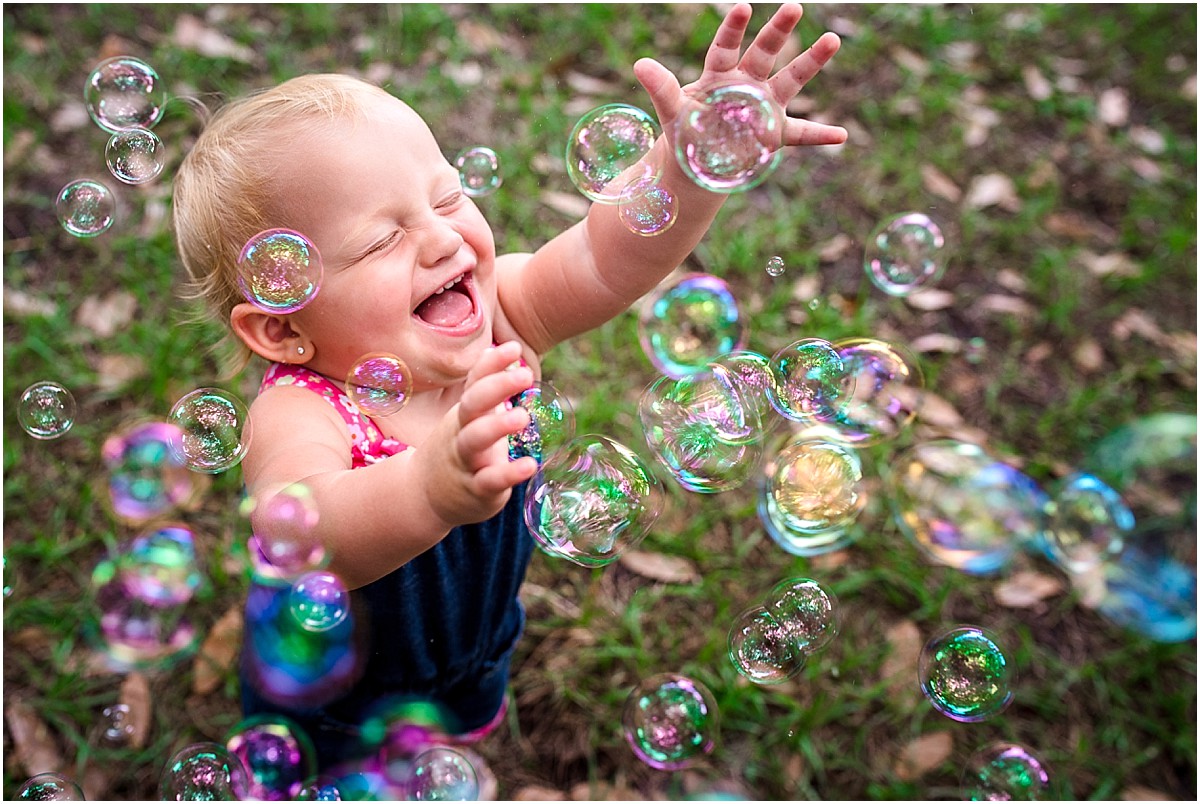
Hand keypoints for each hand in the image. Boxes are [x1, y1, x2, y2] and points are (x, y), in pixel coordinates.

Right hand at [419, 341, 538, 527]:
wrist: (423, 496)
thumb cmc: (459, 448)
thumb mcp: (471, 417)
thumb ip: (490, 387)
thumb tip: (508, 351)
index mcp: (465, 412)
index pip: (475, 382)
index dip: (492, 364)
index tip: (514, 347)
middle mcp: (461, 432)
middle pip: (472, 404)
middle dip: (496, 386)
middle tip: (525, 374)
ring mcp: (465, 461)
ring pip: (474, 440)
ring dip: (497, 426)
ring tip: (522, 417)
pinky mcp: (475, 489)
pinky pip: (489, 480)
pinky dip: (508, 473)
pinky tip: (530, 465)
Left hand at [634, 3, 846, 149]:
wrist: (696, 162)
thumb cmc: (684, 131)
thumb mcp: (671, 110)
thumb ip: (661, 87)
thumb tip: (640, 63)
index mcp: (719, 74)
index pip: (726, 46)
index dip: (733, 27)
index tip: (742, 7)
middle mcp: (746, 83)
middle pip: (764, 52)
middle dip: (778, 30)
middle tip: (793, 6)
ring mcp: (764, 106)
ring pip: (790, 79)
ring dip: (810, 61)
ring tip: (832, 40)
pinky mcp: (774, 133)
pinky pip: (800, 133)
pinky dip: (820, 135)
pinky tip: (840, 135)